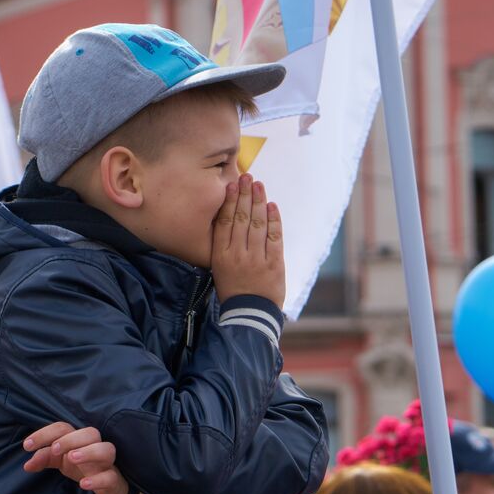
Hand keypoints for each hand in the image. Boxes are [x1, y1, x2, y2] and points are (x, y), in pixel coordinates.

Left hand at [23, 422, 128, 493]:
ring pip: (107, 450)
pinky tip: (83, 484)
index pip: (64, 428)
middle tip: (54, 449)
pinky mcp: (114, 481)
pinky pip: (110, 477)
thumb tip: (27, 464)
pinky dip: (97, 479)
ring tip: (72, 458)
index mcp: (79, 440)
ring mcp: (107, 464)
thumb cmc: (84, 467)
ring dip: (89, 452)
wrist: (110, 488)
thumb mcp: (61, 461)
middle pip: (90, 433)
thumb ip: (45, 458)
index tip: (27, 446)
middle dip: (70, 439)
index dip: (44, 434)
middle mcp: (95, 447)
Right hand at [211, 173, 284, 308]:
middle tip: (247, 177)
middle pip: (241, 218)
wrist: (250, 315)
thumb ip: (224, 245)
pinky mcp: (273, 264)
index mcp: (221, 256)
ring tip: (259, 185)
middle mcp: (237, 255)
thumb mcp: (220, 268)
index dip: (229, 201)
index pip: (225, 222)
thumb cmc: (233, 291)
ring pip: (257, 223)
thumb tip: (229, 218)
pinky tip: (271, 206)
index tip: (232, 185)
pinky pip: (274, 237)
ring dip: (258, 201)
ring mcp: (256, 259)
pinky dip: (273, 220)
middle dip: (245, 195)